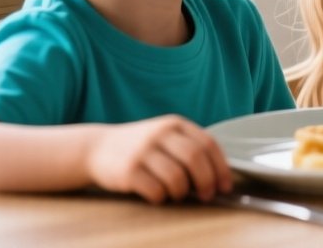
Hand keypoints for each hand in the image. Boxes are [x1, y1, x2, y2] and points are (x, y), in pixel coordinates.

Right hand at [85, 116, 231, 203]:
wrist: (97, 148)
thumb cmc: (140, 147)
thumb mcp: (165, 137)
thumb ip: (189, 148)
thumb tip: (218, 177)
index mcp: (175, 124)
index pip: (208, 143)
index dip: (221, 167)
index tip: (225, 185)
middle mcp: (160, 133)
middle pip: (195, 158)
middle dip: (206, 181)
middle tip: (207, 195)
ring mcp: (143, 151)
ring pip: (176, 177)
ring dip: (182, 192)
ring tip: (178, 195)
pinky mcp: (128, 170)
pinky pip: (156, 190)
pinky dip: (162, 197)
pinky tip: (158, 195)